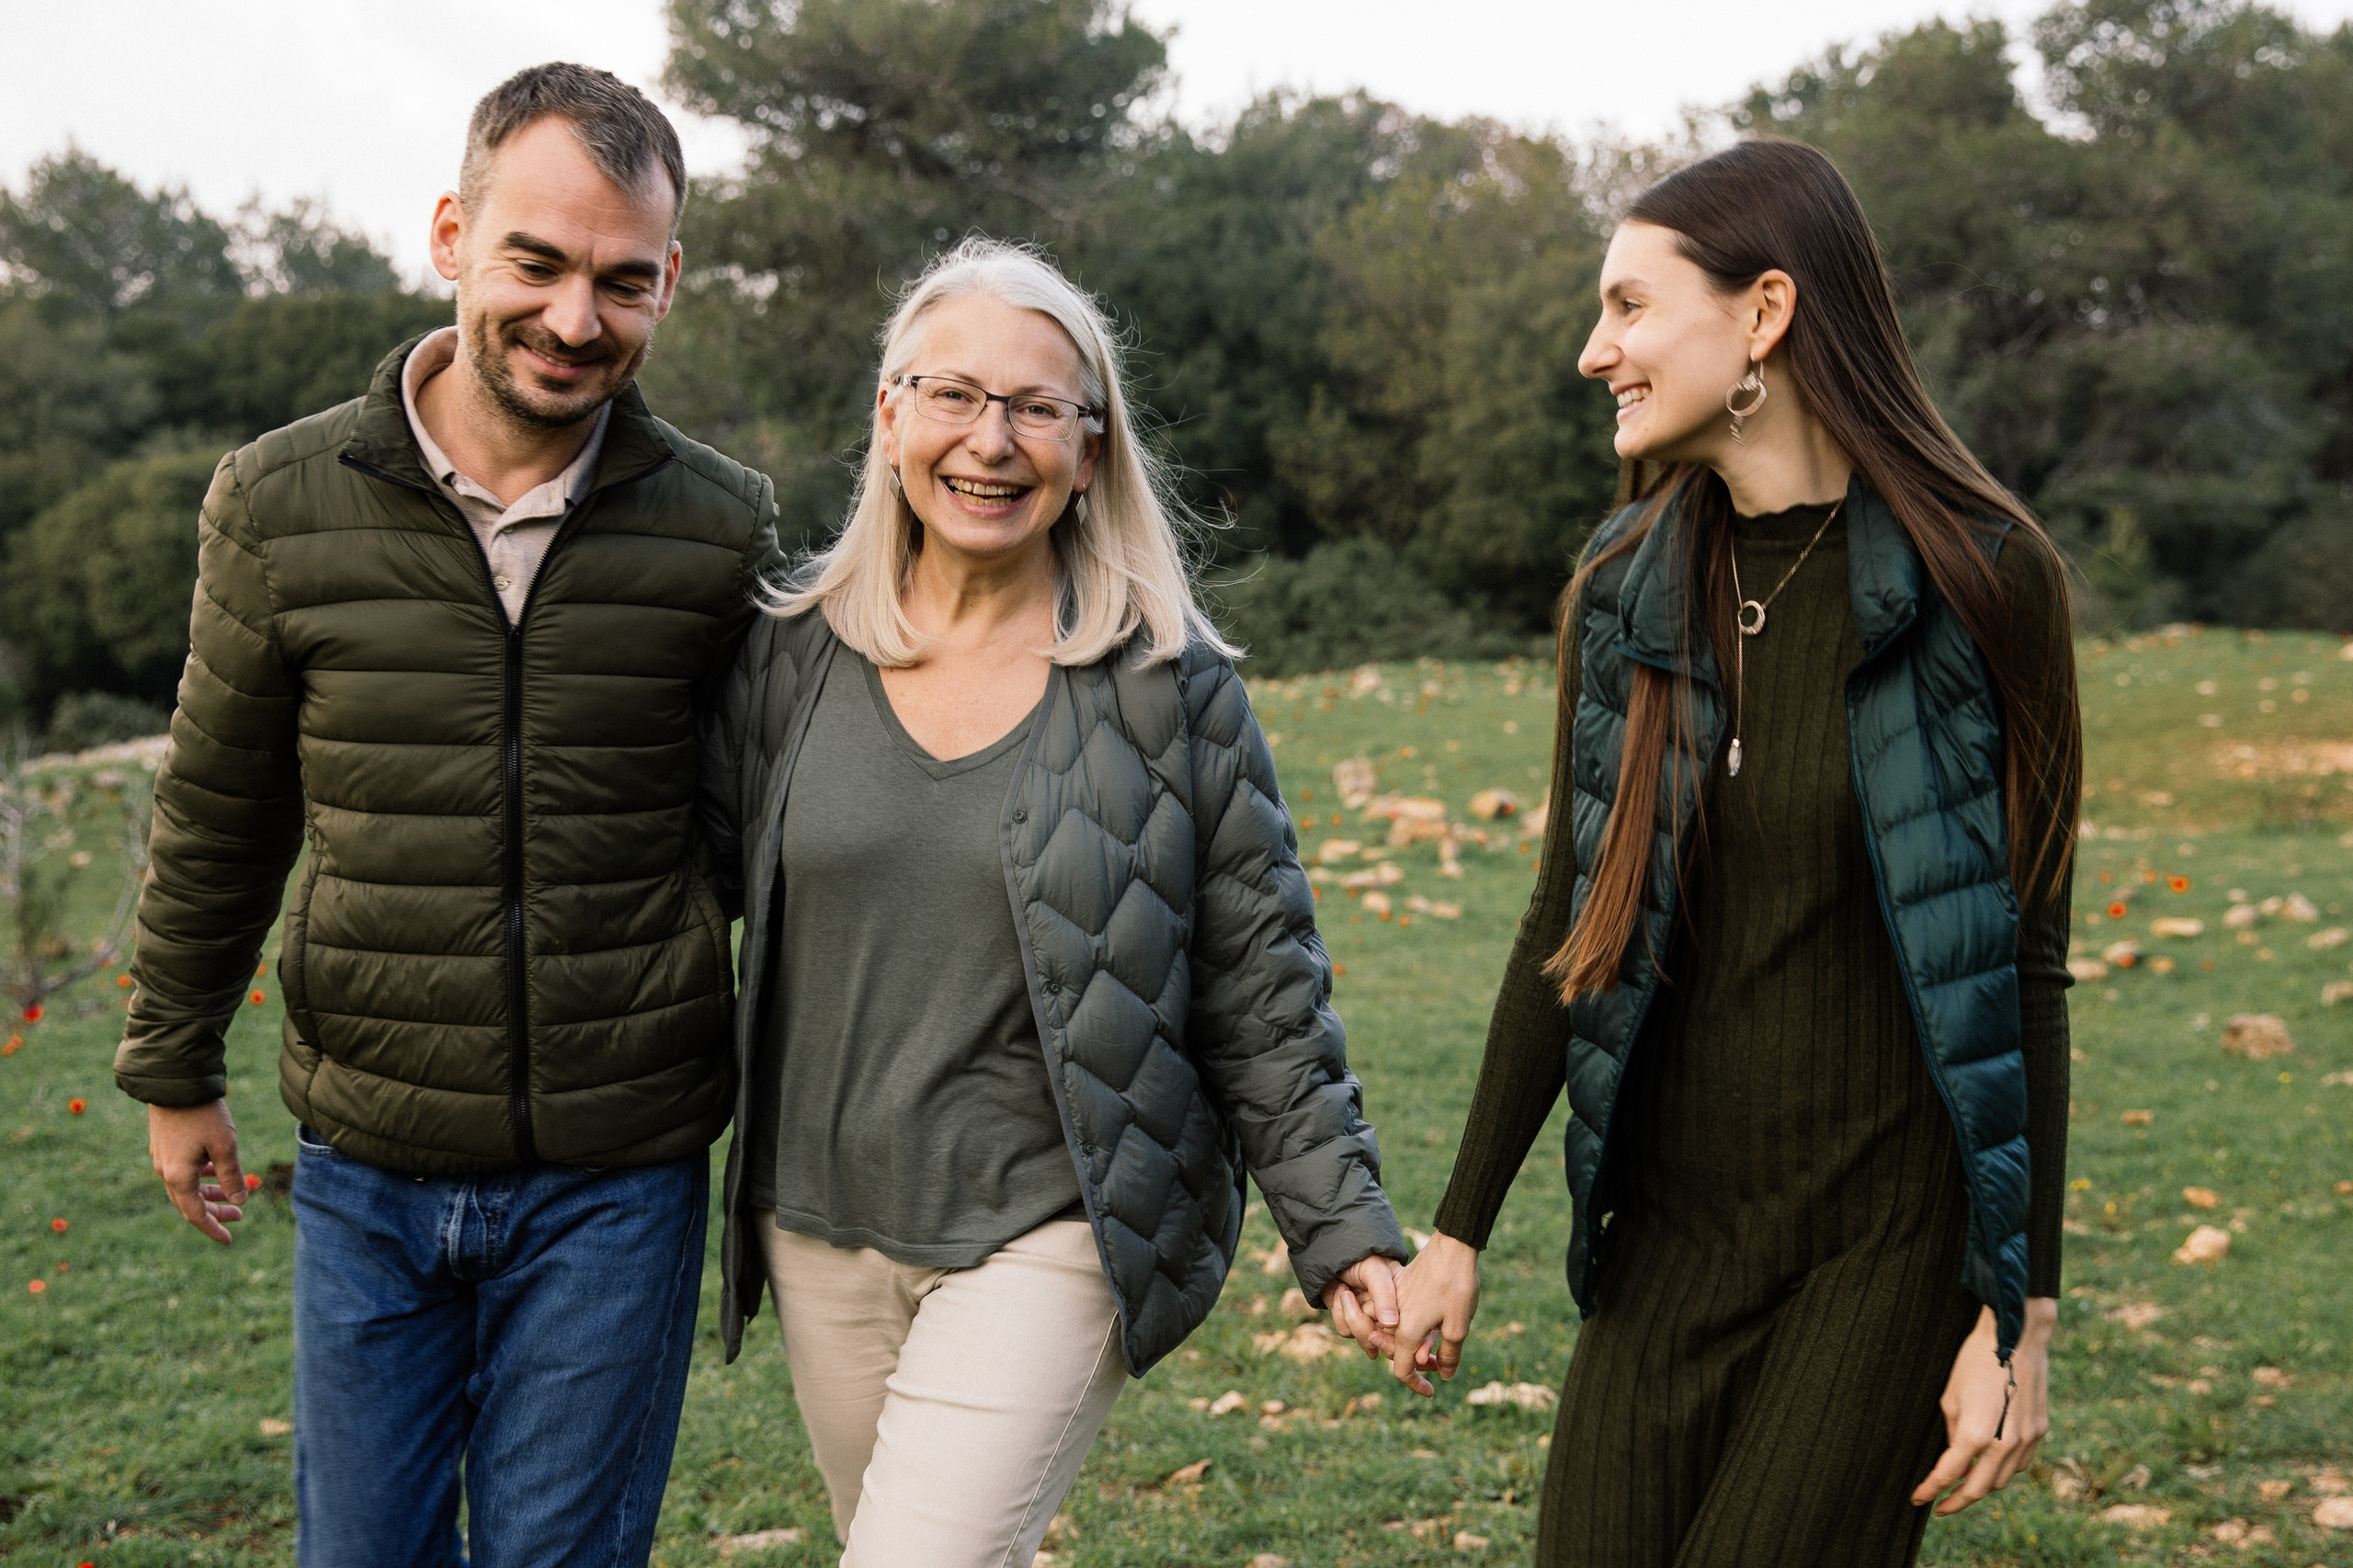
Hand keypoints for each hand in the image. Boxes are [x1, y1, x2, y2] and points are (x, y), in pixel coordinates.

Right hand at [148, 1100, 248, 1244]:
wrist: (174, 1082)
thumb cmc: (202, 1114)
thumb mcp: (225, 1146)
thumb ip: (231, 1176)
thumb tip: (239, 1202)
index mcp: (178, 1177)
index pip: (195, 1215)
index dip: (213, 1228)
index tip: (229, 1240)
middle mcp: (165, 1171)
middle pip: (189, 1203)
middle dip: (214, 1213)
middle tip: (238, 1217)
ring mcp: (162, 1158)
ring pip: (186, 1187)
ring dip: (208, 1194)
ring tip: (231, 1196)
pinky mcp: (164, 1145)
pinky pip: (182, 1172)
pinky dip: (200, 1177)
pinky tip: (215, 1170)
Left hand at [1324, 1255, 1403, 1357]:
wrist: (1336, 1254)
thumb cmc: (1364, 1258)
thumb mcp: (1377, 1271)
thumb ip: (1384, 1294)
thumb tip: (1391, 1323)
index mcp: (1409, 1306)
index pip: (1414, 1336)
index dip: (1406, 1342)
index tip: (1384, 1328)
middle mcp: (1394, 1319)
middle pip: (1389, 1346)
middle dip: (1365, 1327)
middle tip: (1351, 1298)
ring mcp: (1374, 1324)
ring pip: (1365, 1341)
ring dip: (1350, 1315)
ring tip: (1346, 1290)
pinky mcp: (1355, 1325)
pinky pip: (1347, 1331)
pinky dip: (1339, 1312)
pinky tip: (1342, 1291)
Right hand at [1388, 1230, 1480, 1396]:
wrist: (1452, 1247)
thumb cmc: (1457, 1287)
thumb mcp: (1459, 1327)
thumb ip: (1449, 1355)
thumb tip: (1445, 1375)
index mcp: (1406, 1332)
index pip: (1402, 1371)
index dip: (1416, 1385)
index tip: (1432, 1391)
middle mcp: (1394, 1318)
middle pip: (1396, 1353)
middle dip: (1417, 1364)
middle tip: (1442, 1362)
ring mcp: (1395, 1301)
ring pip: (1396, 1334)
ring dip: (1414, 1344)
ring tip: (1438, 1343)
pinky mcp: (1401, 1288)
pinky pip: (1398, 1315)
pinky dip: (1411, 1325)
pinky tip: (1431, 1323)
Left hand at [1912, 1296, 2055, 1514]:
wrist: (2014, 1337)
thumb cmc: (1975, 1361)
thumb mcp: (1950, 1397)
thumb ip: (1953, 1433)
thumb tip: (1956, 1454)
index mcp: (1976, 1434)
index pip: (1948, 1475)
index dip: (1931, 1490)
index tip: (1919, 1499)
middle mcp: (2004, 1443)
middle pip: (1980, 1489)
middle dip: (1958, 1501)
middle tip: (1941, 1506)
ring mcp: (2026, 1439)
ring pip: (2003, 1479)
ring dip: (1983, 1486)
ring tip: (1964, 1484)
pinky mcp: (2039, 1430)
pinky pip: (2021, 1463)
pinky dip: (2003, 1470)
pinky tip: (1990, 1464)